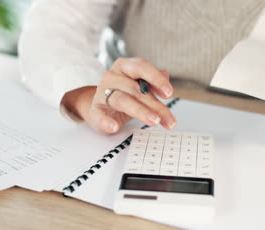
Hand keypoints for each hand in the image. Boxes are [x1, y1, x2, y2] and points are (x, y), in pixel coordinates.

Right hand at [62, 57, 176, 134]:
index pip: (141, 67)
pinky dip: (107, 122)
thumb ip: (152, 82)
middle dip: (155, 105)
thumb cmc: (123, 94)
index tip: (169, 93)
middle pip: (136, 89)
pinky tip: (115, 127)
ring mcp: (102, 93)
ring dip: (140, 111)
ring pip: (122, 101)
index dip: (156, 79)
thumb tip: (165, 74)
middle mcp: (112, 77)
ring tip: (154, 121)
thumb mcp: (139, 86)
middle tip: (169, 119)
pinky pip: (100, 115)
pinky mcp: (95, 111)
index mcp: (124, 67)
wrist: (100, 107)